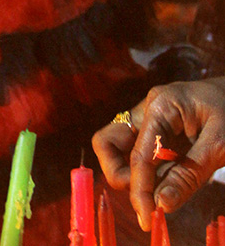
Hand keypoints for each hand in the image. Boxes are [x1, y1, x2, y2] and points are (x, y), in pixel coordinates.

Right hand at [92, 77, 224, 230]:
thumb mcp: (220, 144)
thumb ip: (190, 174)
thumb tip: (161, 205)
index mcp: (161, 106)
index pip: (137, 154)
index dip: (139, 189)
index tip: (148, 217)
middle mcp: (147, 110)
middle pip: (108, 143)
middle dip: (121, 175)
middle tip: (147, 200)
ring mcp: (150, 118)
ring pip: (120, 149)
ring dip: (135, 177)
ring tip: (162, 195)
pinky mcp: (158, 129)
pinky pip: (141, 153)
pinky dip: (150, 173)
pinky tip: (170, 185)